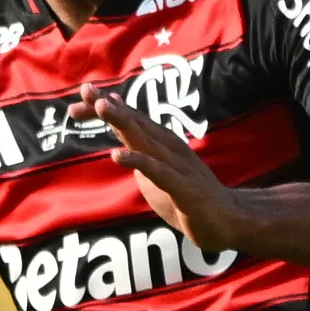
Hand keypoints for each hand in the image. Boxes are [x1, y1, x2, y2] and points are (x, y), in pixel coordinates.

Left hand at [75, 92, 247, 256]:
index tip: (81, 95)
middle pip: (135, 123)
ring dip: (123, 122)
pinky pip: (158, 172)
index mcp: (161, 144)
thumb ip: (139, 149)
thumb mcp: (156, 170)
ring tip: (102, 107)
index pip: (130, 120)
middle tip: (85, 90)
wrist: (228, 220)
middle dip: (109, 107)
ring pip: (145, 140)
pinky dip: (138, 162)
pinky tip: (117, 155)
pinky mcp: (184, 188)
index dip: (106, 108)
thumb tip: (123, 128)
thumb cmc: (188, 196)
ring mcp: (177, 166)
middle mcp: (169, 148)